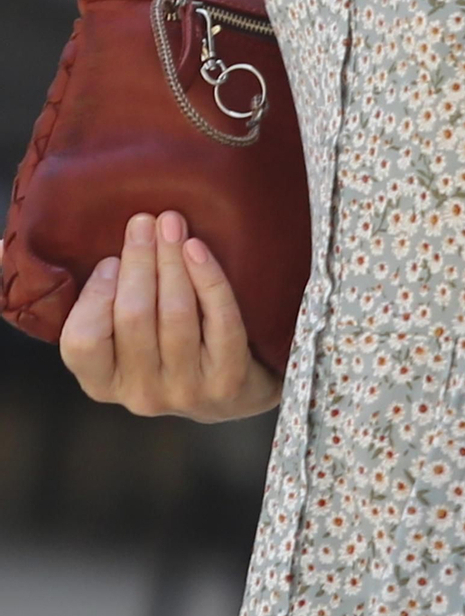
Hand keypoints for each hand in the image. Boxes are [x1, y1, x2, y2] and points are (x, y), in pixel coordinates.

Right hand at [58, 210, 281, 422]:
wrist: (232, 391)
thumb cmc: (169, 349)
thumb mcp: (126, 339)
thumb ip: (112, 305)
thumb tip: (121, 244)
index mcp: (103, 383)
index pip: (81, 342)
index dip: (95, 296)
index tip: (111, 260)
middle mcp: (140, 394)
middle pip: (133, 316)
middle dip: (139, 261)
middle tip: (144, 221)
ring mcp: (185, 390)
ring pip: (176, 313)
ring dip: (172, 260)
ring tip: (172, 224)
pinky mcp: (226, 379)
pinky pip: (220, 320)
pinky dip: (208, 278)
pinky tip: (198, 249)